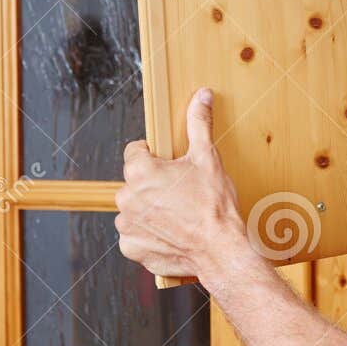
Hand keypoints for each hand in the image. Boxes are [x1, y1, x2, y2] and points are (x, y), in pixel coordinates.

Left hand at [116, 88, 252, 279]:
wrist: (220, 250)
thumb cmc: (214, 206)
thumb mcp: (207, 158)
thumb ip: (198, 123)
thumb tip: (202, 95)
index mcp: (139, 171)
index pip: (135, 151)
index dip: (155, 156)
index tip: (170, 166)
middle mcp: (126, 197)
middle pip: (135, 181)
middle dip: (153, 184)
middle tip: (180, 192)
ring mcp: (127, 224)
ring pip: (134, 208)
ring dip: (150, 209)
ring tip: (177, 214)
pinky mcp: (131, 247)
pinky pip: (136, 234)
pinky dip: (149, 234)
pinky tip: (171, 232)